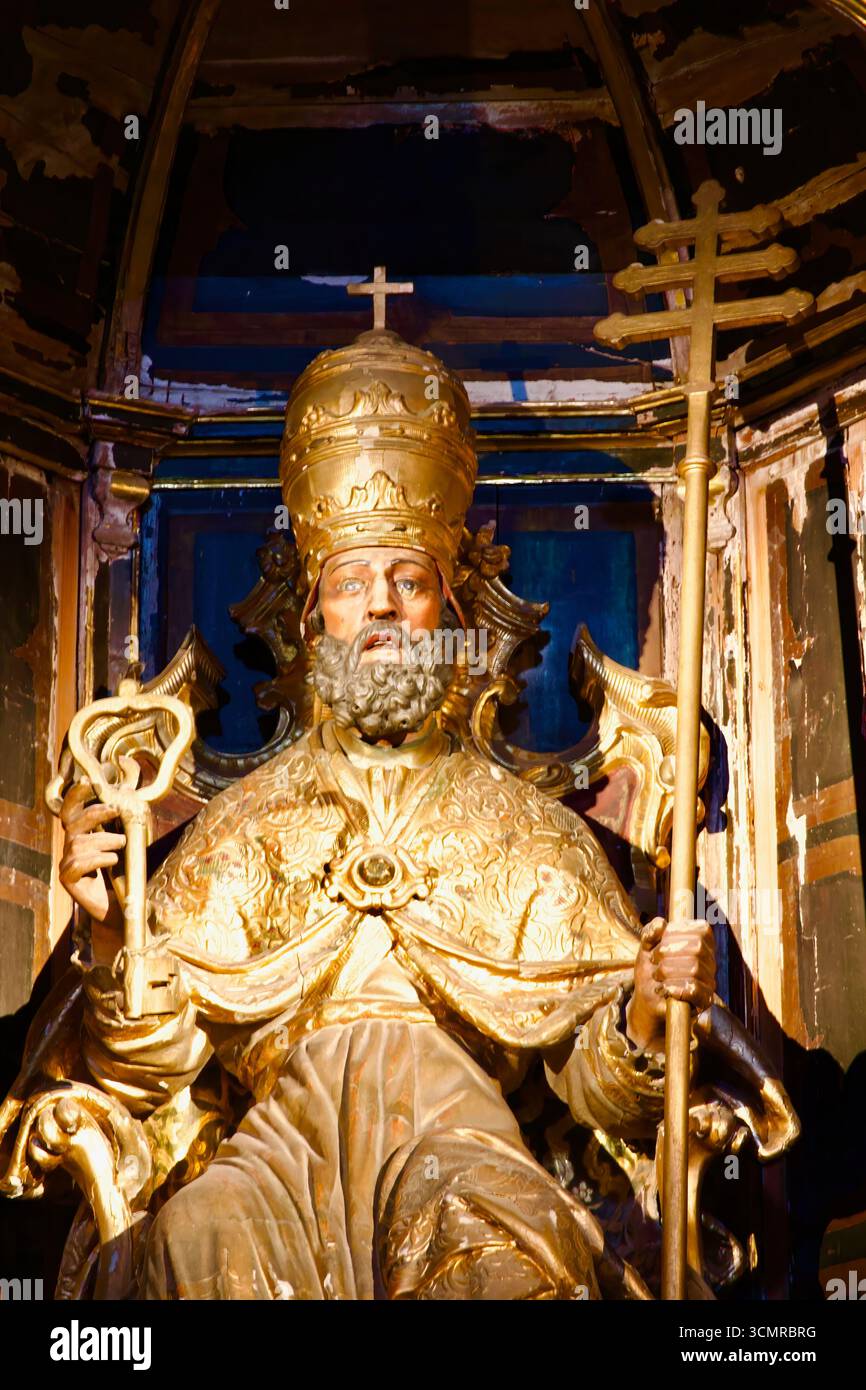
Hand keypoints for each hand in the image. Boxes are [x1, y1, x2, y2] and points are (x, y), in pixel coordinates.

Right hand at [59, 780, 125, 922]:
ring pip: (78, 843)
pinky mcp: (68, 881)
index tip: (89, 781)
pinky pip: (76, 864)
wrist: (123, 906)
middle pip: (72, 823)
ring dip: (103, 839)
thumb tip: (127, 790)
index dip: (76, 795)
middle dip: (93, 812)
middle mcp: (70, 847)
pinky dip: (97, 859)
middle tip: (115, 810)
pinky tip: (113, 860)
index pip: (71, 810)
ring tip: (121, 843)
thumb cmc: (125, 872)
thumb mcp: (128, 842)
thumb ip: (125, 820)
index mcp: (82, 834)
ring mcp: (67, 864)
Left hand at [625, 916, 715, 1050]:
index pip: (700, 930)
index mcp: (701, 941)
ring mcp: (709, 980)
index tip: (658, 943)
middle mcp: (710, 959)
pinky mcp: (705, 1000)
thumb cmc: (651, 969)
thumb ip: (651, 931)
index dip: (675, 933)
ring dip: (668, 972)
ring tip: (658, 977)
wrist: (648, 999)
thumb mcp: (646, 946)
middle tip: (655, 962)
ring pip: (695, 969)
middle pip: (697, 948)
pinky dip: (675, 988)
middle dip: (668, 953)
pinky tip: (665, 989)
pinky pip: (695, 990)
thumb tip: (661, 924)